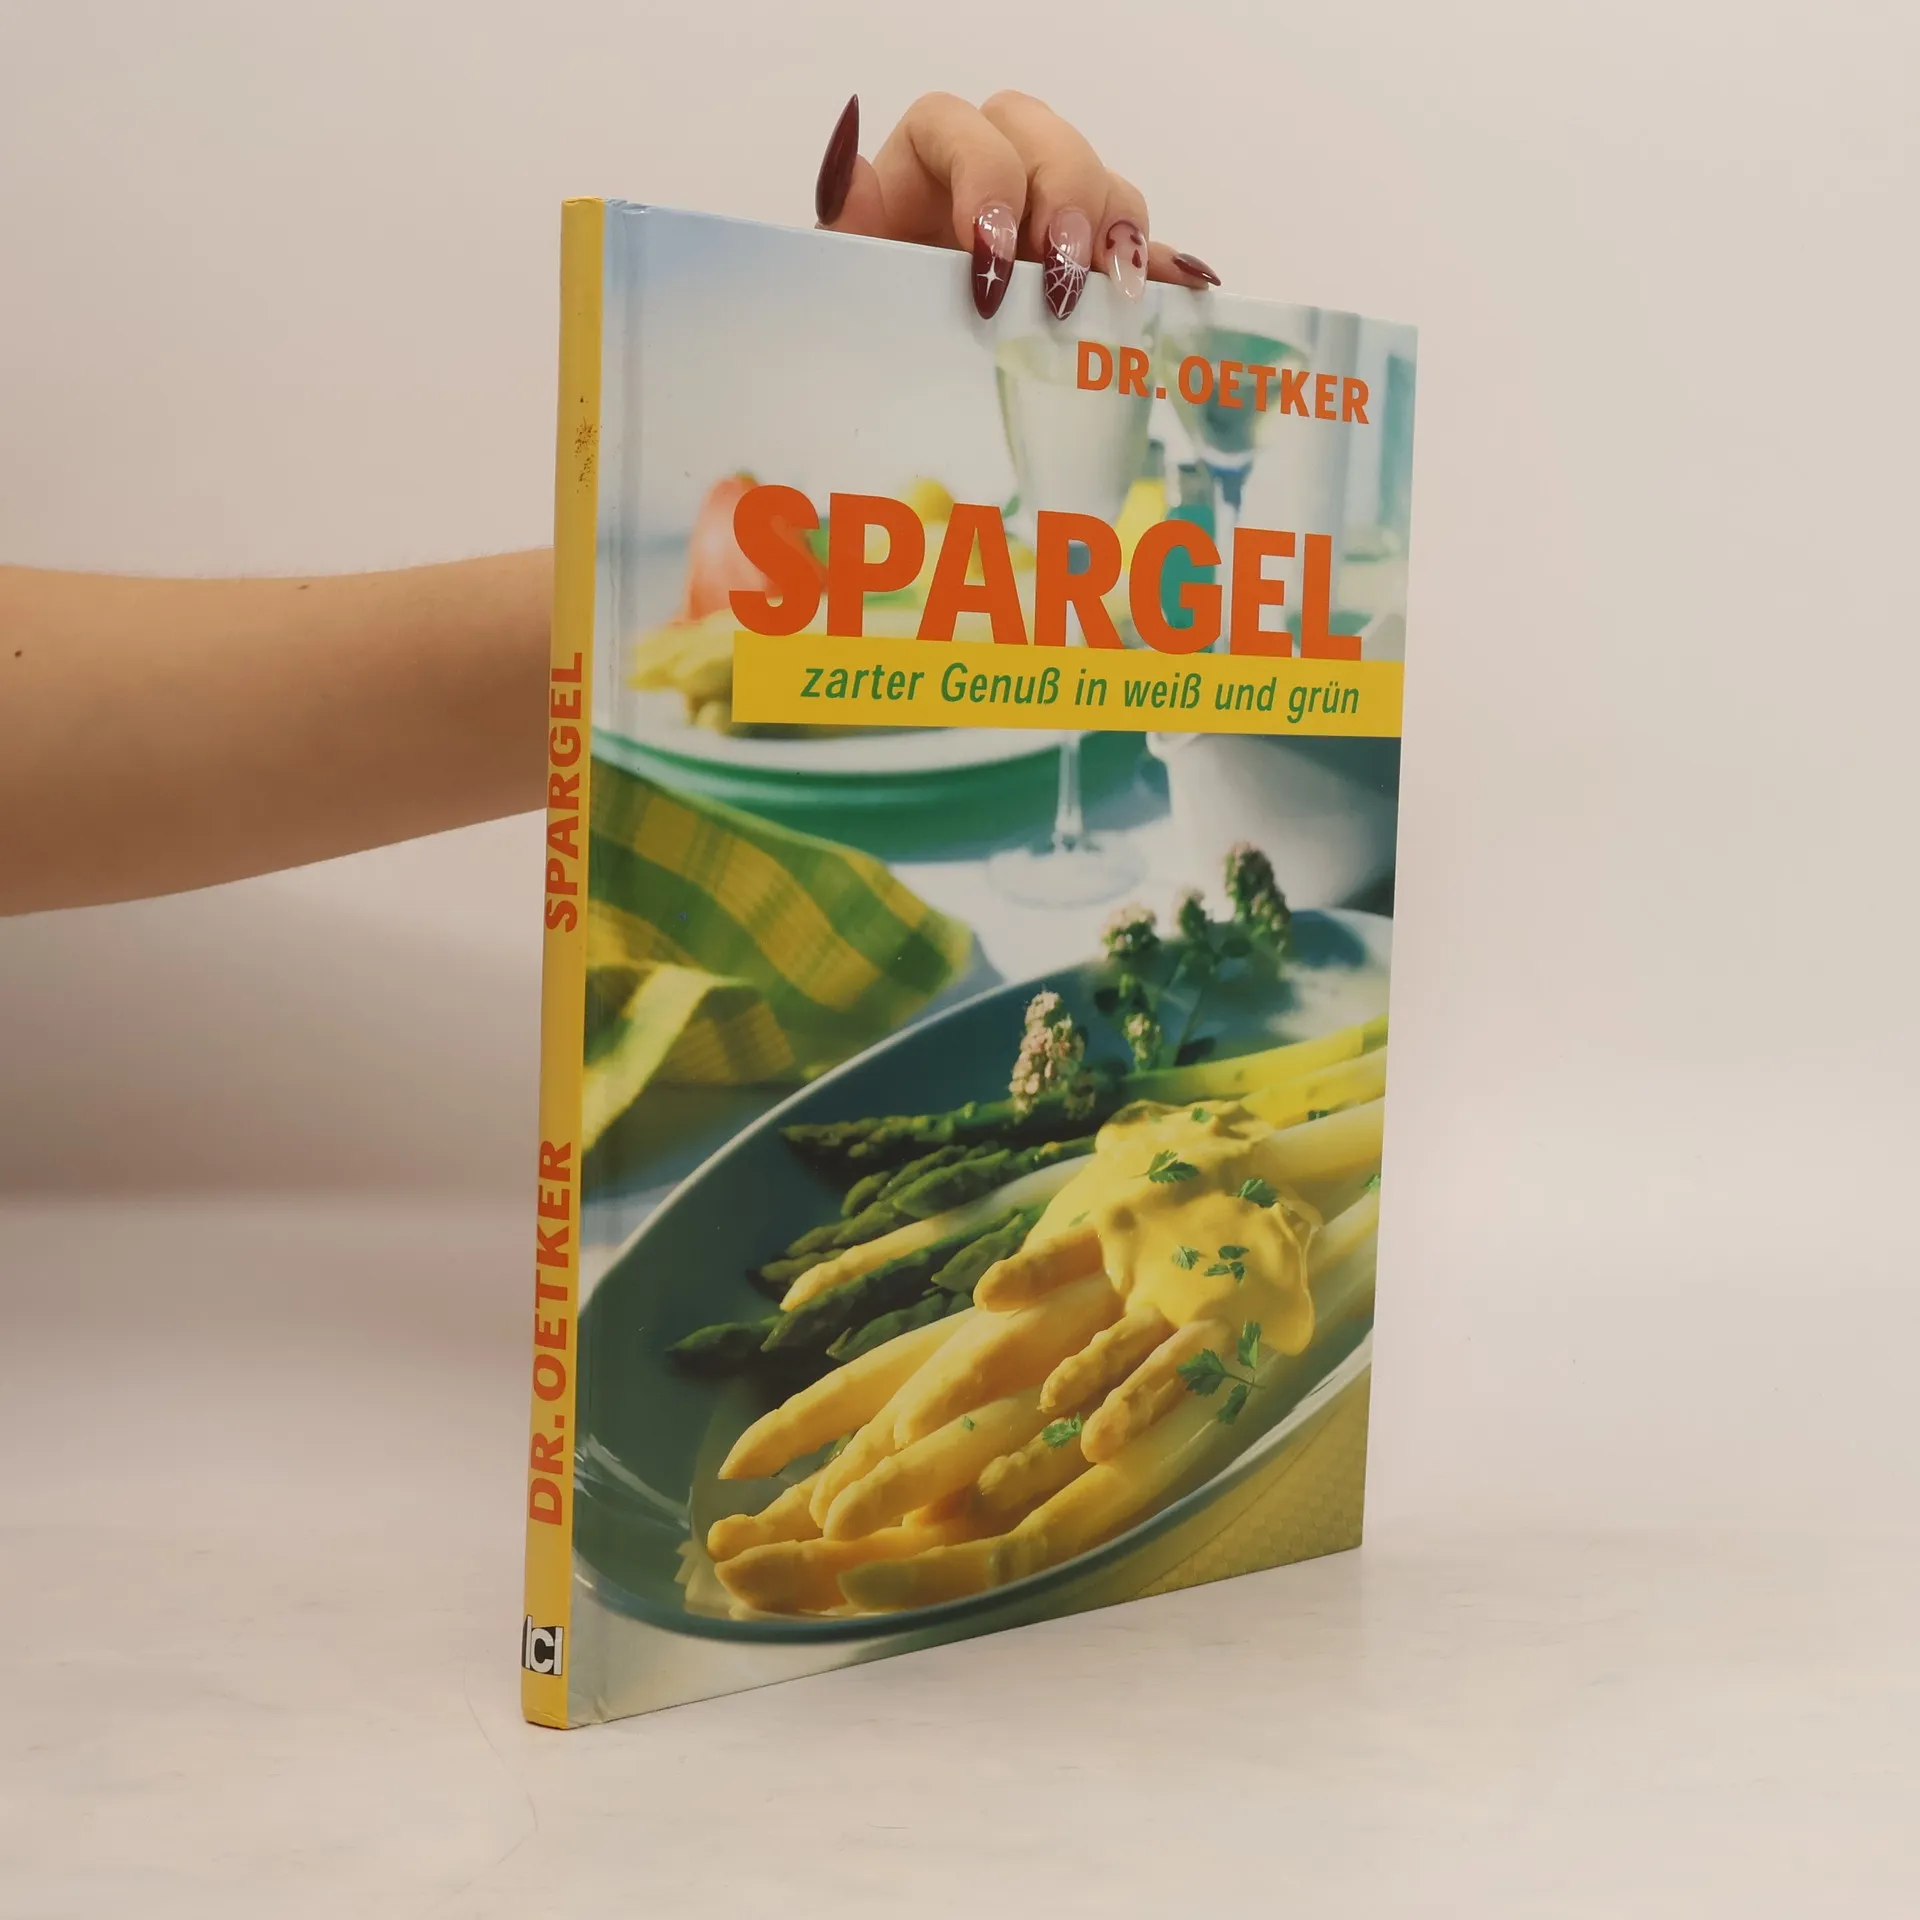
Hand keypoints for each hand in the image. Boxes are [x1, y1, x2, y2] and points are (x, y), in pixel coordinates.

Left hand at [812, 92, 1217, 320]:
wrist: (908, 391)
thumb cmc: (875, 333)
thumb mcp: (849, 287)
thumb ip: (847, 228)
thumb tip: (845, 168)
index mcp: (924, 172)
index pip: (954, 125)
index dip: (981, 176)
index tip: (989, 258)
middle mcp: (994, 176)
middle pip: (1043, 137)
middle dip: (1060, 201)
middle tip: (1059, 280)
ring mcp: (1051, 218)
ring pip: (1101, 184)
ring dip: (1114, 231)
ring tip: (1111, 294)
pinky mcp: (1094, 269)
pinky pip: (1142, 251)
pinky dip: (1162, 271)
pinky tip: (1181, 293)